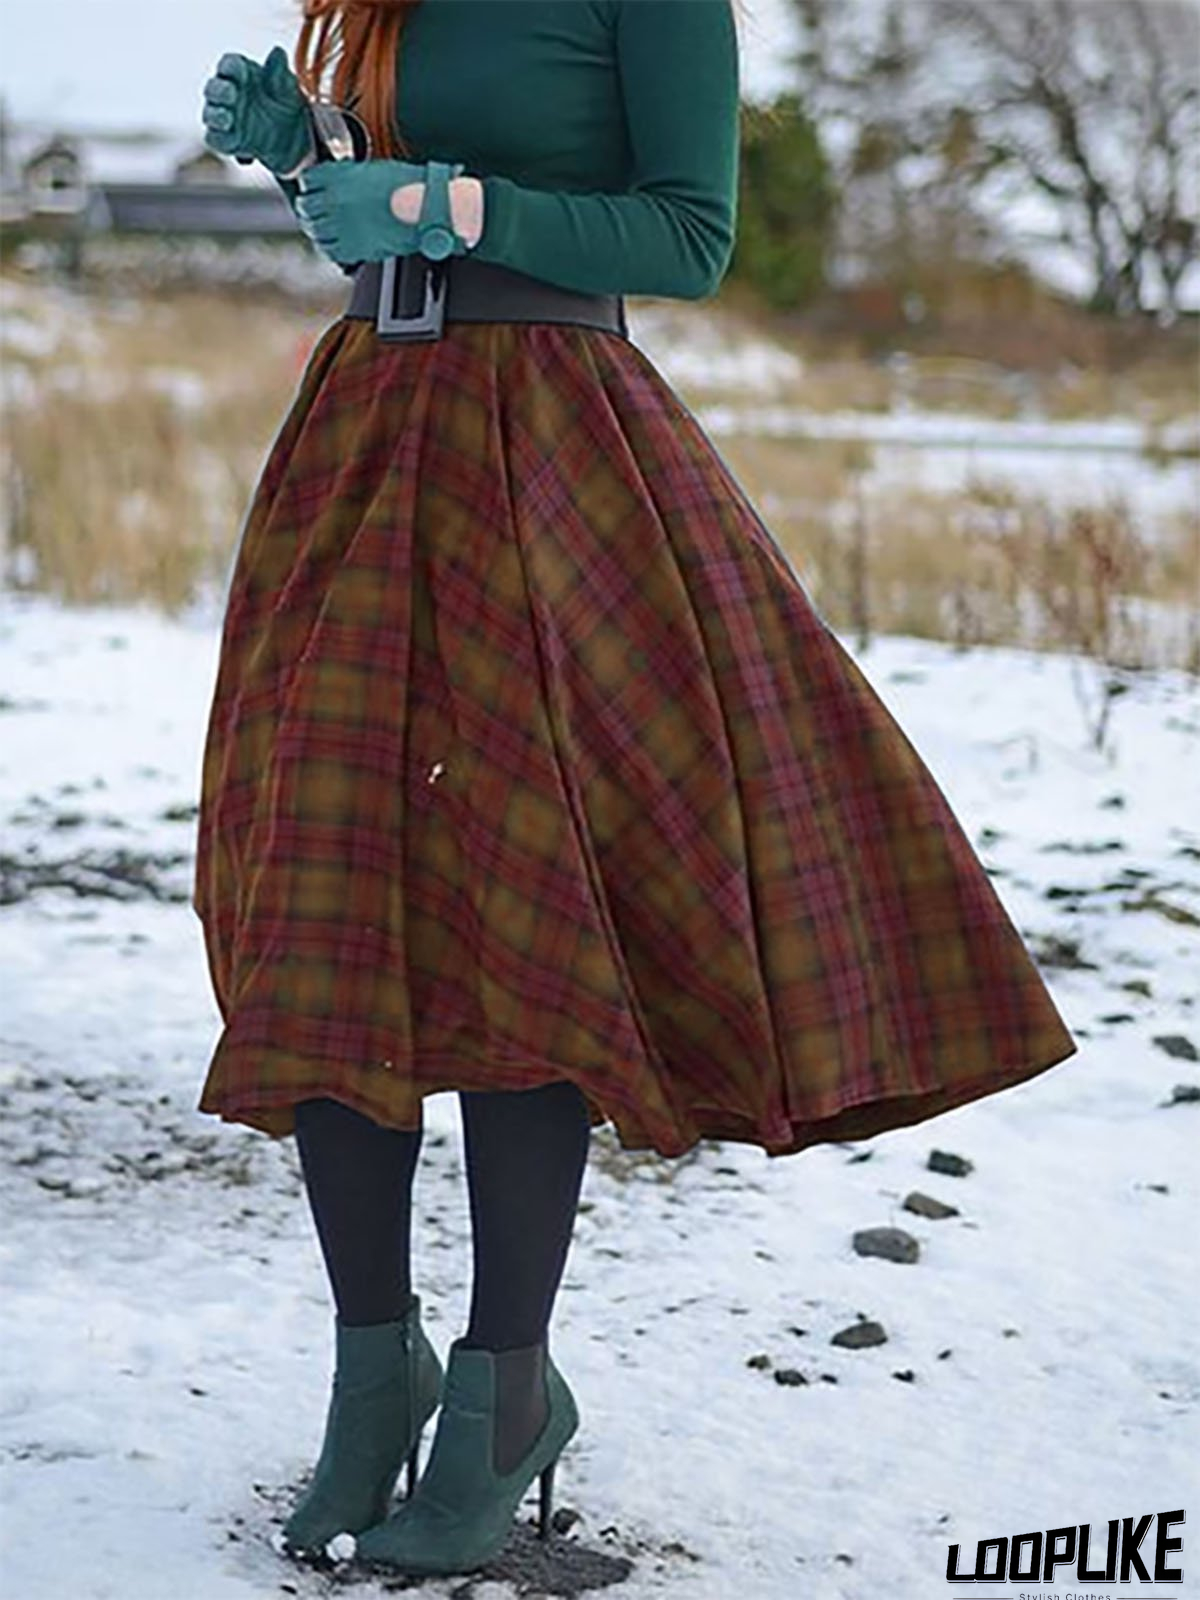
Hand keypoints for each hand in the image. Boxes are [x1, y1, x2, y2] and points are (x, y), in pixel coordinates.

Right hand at [201, 46, 312, 177]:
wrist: (296, 137)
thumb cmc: (287, 103)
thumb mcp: (289, 89)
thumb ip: (280, 72)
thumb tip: (278, 51)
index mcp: (241, 73)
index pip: (229, 64)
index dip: (231, 66)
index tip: (242, 69)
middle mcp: (228, 92)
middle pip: (213, 88)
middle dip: (218, 90)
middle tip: (231, 93)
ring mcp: (225, 116)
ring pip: (209, 114)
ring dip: (215, 115)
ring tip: (227, 118)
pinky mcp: (227, 139)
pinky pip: (215, 139)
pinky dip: (220, 139)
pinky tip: (232, 139)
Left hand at [296, 158, 471, 264]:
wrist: (423, 207)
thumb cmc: (407, 185)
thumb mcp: (372, 170)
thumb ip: (350, 176)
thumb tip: (342, 181)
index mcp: (338, 177)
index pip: (308, 181)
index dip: (311, 185)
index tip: (314, 188)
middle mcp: (335, 202)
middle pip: (307, 208)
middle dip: (309, 209)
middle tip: (313, 210)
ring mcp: (343, 227)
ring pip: (315, 231)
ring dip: (316, 229)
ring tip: (322, 228)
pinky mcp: (354, 248)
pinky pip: (331, 251)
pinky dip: (330, 248)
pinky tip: (335, 244)